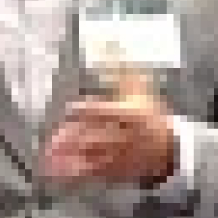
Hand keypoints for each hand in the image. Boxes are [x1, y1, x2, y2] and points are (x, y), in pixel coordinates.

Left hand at [41, 73, 175, 185]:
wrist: (169, 147)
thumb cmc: (150, 113)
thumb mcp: (139, 90)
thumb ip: (121, 69)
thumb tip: (107, 42)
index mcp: (132, 115)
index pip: (109, 112)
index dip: (90, 110)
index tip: (71, 109)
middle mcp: (126, 137)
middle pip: (98, 138)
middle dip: (74, 140)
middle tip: (51, 141)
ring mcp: (120, 156)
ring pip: (92, 158)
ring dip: (70, 160)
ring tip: (48, 159)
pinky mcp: (116, 171)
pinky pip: (92, 174)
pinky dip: (74, 175)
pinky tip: (57, 174)